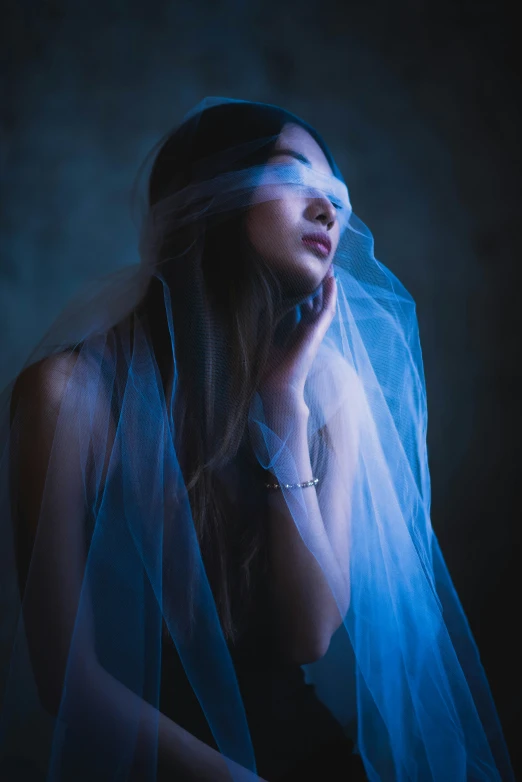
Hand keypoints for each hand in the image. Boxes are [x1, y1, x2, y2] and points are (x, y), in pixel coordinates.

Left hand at [259, 267, 336, 403]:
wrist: (276, 388)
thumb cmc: (264, 370)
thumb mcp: (258, 339)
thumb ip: (256, 323)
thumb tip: (242, 303)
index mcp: (290, 330)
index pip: (296, 304)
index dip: (297, 288)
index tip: (294, 270)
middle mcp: (303, 329)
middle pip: (312, 300)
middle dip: (313, 282)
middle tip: (315, 261)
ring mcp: (312, 330)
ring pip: (323, 302)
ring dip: (325, 284)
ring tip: (328, 264)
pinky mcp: (317, 333)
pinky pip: (327, 310)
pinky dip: (331, 295)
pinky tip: (333, 280)